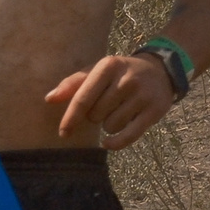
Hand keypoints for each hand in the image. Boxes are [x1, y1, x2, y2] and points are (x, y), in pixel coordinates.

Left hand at [45, 53, 176, 149]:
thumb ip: (73, 84)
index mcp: (109, 66)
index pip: (83, 98)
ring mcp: (142, 95)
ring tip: (119, 111)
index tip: (63, 132)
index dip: (71, 118)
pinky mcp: (154, 111)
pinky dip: (115, 143)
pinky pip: (128, 136)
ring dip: (109, 125)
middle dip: (96, 116)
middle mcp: (127, 79)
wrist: (161, 69)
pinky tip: (108, 142)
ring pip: (110, 126)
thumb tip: (49, 98)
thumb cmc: (120, 73)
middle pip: (95, 115)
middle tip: (107, 105)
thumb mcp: (98, 71)